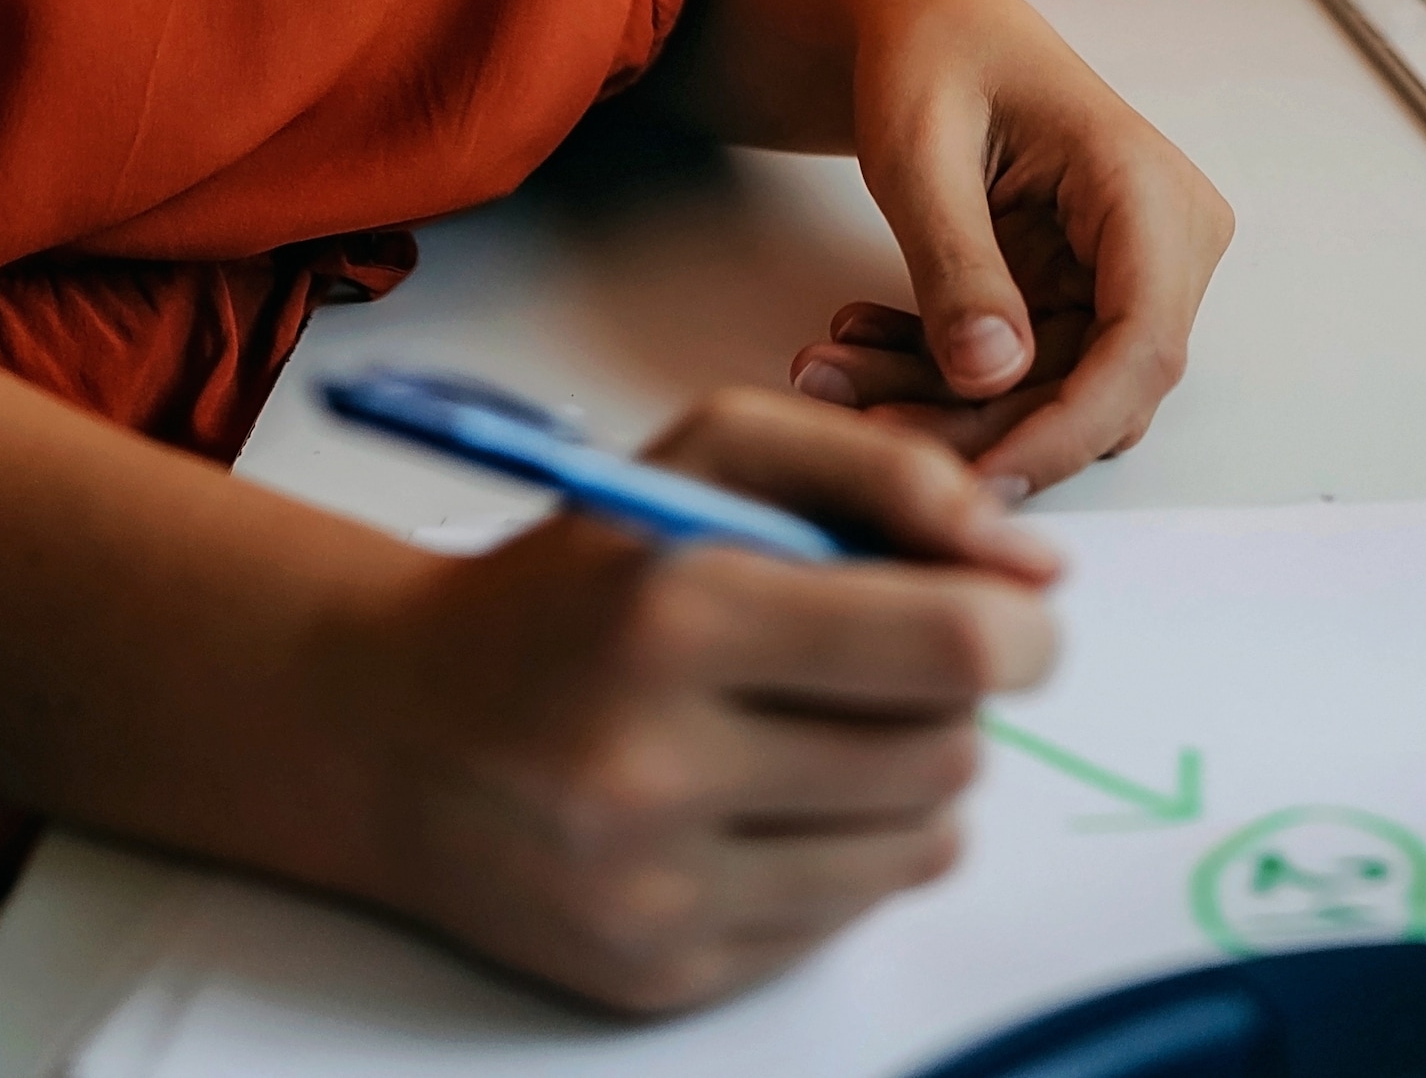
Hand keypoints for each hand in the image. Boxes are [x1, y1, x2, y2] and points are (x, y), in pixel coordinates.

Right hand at [329, 388, 1059, 1014]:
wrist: (388, 730)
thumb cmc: (573, 578)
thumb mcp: (711, 452)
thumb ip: (890, 474)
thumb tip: (1036, 570)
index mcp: (679, 613)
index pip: (951, 646)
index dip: (1021, 626)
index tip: (1014, 611)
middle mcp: (657, 765)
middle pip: (947, 752)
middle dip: (953, 697)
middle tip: (894, 662)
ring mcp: (655, 888)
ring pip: (918, 844)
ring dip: (910, 778)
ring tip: (828, 728)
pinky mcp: (659, 972)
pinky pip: (846, 916)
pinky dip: (843, 853)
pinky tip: (768, 801)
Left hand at [653, 0, 1234, 503]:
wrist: (924, 24)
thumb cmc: (931, 52)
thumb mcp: (919, 146)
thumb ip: (954, 260)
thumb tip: (991, 375)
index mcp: (1149, 190)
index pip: (1142, 345)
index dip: (1066, 430)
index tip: (977, 485)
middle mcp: (1163, 244)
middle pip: (1093, 389)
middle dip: (974, 425)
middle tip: (852, 421)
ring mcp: (1125, 279)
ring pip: (1049, 398)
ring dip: (939, 405)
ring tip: (828, 370)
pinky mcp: (1079, 302)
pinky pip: (1019, 378)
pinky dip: (936, 377)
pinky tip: (858, 344)